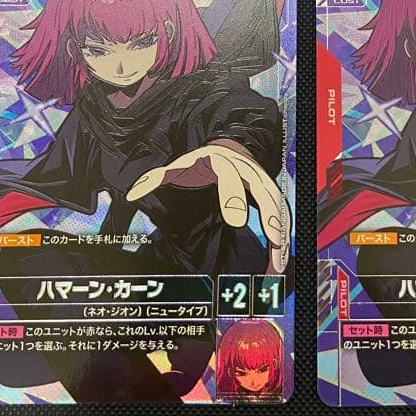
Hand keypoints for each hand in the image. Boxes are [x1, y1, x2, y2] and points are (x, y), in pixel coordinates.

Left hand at [125, 143, 290, 272]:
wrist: (230, 147)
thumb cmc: (202, 163)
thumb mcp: (181, 167)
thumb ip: (157, 179)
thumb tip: (131, 194)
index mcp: (224, 165)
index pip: (231, 181)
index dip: (235, 199)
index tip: (237, 220)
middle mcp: (249, 172)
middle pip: (265, 195)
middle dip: (270, 220)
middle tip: (271, 245)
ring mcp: (264, 183)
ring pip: (279, 208)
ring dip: (281, 237)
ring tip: (277, 267)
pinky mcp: (271, 196)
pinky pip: (283, 217)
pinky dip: (283, 239)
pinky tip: (279, 264)